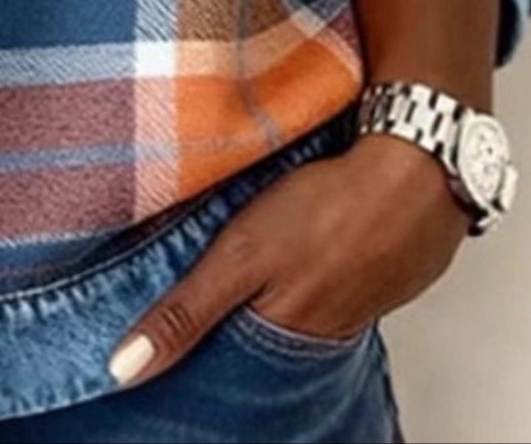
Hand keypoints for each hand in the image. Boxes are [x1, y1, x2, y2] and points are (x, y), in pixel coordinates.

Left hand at [106, 132, 469, 387]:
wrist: (417, 174)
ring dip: (262, 302)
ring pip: (289, 317)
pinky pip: (323, 293)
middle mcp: (317, 335)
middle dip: (222, 329)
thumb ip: (187, 312)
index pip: (220, 364)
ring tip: (236, 278)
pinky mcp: (367, 277)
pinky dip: (299, 281)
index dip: (189, 351)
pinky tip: (289, 259)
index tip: (150, 346)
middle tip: (190, 303)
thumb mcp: (241, 256)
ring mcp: (348, 307)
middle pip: (255, 342)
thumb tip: (126, 368)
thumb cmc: (327, 210)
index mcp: (282, 336)